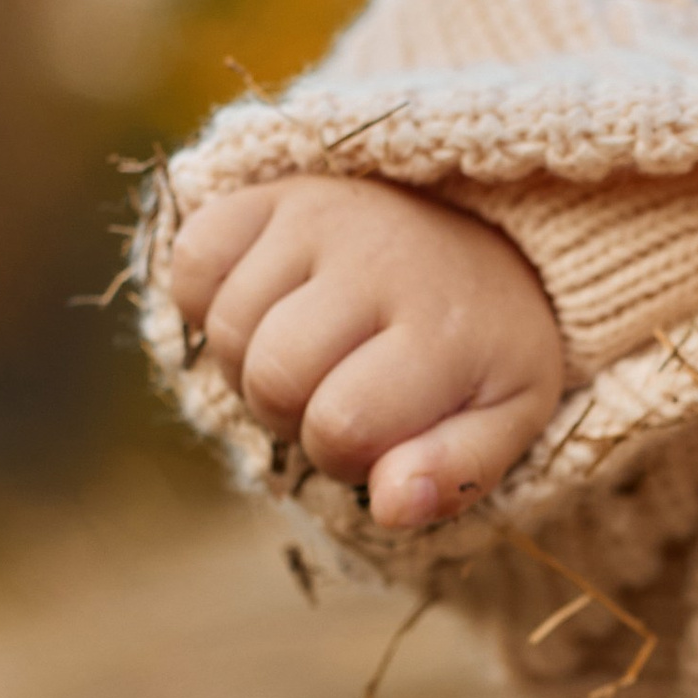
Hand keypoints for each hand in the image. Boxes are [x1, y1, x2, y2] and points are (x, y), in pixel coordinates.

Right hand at [167, 175, 565, 529]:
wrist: (485, 241)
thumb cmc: (482, 349)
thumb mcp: (504, 419)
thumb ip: (455, 474)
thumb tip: (391, 507)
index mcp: (444, 327)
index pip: (340, 427)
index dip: (343, 456)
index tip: (377, 434)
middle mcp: (380, 257)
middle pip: (271, 377)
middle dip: (290, 415)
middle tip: (333, 395)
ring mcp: (321, 214)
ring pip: (226, 329)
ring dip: (249, 366)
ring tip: (305, 355)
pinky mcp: (271, 190)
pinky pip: (194, 260)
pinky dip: (207, 302)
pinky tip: (264, 310)